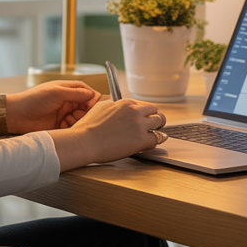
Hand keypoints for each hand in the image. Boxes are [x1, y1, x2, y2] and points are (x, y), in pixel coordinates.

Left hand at [5, 81, 101, 133]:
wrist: (17, 115)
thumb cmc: (34, 99)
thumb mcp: (57, 93)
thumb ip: (76, 94)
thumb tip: (93, 95)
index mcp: (68, 90)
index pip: (88, 93)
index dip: (93, 100)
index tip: (92, 107)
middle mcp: (68, 101)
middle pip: (87, 107)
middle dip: (86, 112)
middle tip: (77, 115)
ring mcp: (65, 114)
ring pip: (81, 118)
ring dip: (78, 120)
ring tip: (68, 120)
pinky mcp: (60, 126)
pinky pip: (73, 128)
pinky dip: (72, 128)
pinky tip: (63, 126)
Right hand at [48, 98, 166, 170]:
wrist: (86, 141)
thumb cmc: (88, 127)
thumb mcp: (101, 107)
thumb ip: (113, 105)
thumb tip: (117, 106)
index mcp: (126, 103)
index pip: (143, 105)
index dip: (144, 113)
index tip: (143, 118)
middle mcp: (135, 111)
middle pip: (155, 111)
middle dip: (154, 118)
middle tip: (153, 125)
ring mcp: (139, 125)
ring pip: (160, 122)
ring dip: (157, 128)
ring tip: (155, 134)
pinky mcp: (142, 139)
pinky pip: (157, 138)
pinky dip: (155, 141)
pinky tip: (149, 144)